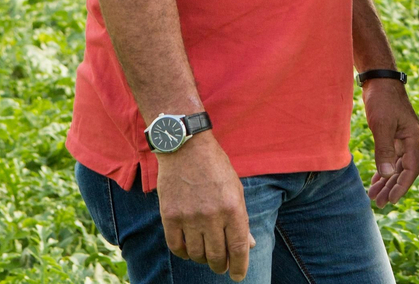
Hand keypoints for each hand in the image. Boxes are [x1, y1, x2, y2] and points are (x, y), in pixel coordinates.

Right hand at [156, 132, 254, 280]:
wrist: (186, 148)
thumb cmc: (215, 167)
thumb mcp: (236, 190)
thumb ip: (241, 219)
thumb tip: (248, 245)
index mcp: (233, 208)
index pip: (239, 248)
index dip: (240, 266)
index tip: (238, 276)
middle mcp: (212, 216)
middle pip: (217, 256)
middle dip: (221, 266)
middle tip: (221, 267)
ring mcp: (189, 217)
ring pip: (196, 254)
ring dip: (203, 259)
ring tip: (206, 255)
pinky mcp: (170, 216)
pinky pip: (176, 246)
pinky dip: (184, 253)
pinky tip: (189, 249)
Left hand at [363, 79, 418, 206]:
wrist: (379, 80)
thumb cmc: (382, 100)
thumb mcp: (382, 125)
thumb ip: (385, 150)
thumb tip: (389, 175)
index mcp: (413, 139)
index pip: (410, 170)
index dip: (401, 187)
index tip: (390, 200)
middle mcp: (409, 141)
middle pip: (403, 171)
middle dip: (392, 188)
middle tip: (379, 203)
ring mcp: (401, 139)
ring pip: (395, 167)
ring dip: (386, 182)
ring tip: (374, 197)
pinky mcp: (392, 136)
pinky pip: (390, 159)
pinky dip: (383, 171)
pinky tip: (375, 182)